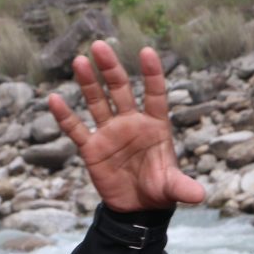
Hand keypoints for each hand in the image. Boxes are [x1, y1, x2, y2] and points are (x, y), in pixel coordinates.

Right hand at [47, 41, 204, 212]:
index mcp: (155, 125)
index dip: (151, 73)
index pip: (154, 94)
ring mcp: (110, 133)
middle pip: (120, 89)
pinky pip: (76, 129)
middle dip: (110, 68)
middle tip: (100, 46)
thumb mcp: (172, 188)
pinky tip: (54, 98)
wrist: (138, 208)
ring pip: (97, 102)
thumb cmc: (159, 190)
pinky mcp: (92, 149)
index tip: (147, 51)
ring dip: (88, 83)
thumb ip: (183, 187)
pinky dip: (65, 116)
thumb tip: (200, 196)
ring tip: (79, 61)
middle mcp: (131, 123)